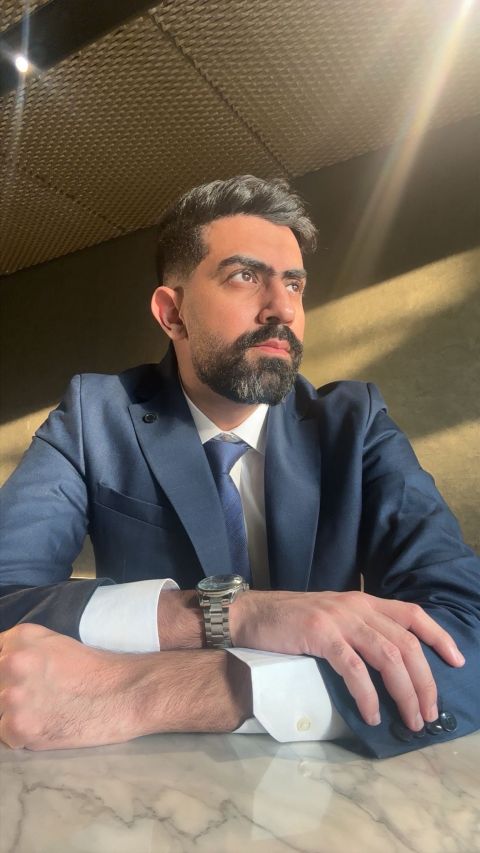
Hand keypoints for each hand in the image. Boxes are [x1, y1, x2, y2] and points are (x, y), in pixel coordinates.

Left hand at [0, 623, 139, 749]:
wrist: (123, 694)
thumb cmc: (92, 669)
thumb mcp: (51, 642)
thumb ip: (17, 649)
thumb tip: (1, 666)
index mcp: (20, 638)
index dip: (4, 673)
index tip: (17, 680)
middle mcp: (11, 662)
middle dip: (8, 692)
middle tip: (37, 697)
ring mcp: (13, 696)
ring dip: (14, 713)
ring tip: (42, 710)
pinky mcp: (18, 727)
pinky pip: (4, 734)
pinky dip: (21, 734)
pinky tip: (45, 724)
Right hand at [230, 590, 464, 730]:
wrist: (251, 614)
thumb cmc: (290, 621)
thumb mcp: (333, 617)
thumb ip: (359, 630)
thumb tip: (388, 666)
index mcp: (363, 601)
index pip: (413, 614)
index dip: (439, 637)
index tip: (457, 662)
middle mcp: (357, 606)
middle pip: (406, 643)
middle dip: (425, 681)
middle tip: (429, 712)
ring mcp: (339, 619)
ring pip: (388, 656)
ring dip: (405, 692)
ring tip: (410, 719)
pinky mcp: (320, 635)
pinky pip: (354, 668)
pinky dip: (368, 694)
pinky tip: (372, 714)